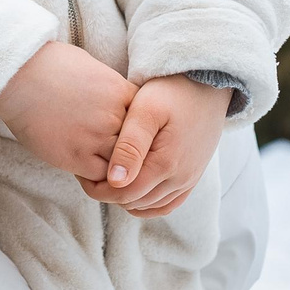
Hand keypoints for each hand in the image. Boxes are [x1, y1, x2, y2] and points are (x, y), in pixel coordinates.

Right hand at [0, 42, 136, 182]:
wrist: (18, 74)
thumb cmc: (51, 66)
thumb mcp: (93, 69)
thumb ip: (112, 92)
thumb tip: (121, 104)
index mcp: (120, 92)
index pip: (147, 121)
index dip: (140, 131)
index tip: (129, 135)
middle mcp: (114, 116)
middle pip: (139, 146)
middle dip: (133, 154)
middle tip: (125, 160)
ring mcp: (96, 137)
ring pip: (124, 166)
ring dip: (118, 170)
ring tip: (110, 170)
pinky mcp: (76, 156)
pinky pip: (101, 178)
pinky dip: (100, 179)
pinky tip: (89, 171)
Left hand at [79, 74, 238, 217]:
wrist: (208, 83)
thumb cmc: (173, 90)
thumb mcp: (146, 110)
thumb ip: (130, 145)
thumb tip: (115, 180)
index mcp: (166, 164)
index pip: (124, 194)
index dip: (98, 190)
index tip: (81, 174)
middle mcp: (181, 178)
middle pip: (135, 202)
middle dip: (109, 194)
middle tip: (90, 174)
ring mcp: (189, 179)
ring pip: (150, 206)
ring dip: (127, 198)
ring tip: (107, 178)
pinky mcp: (193, 176)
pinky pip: (167, 203)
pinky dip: (147, 202)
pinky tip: (133, 188)